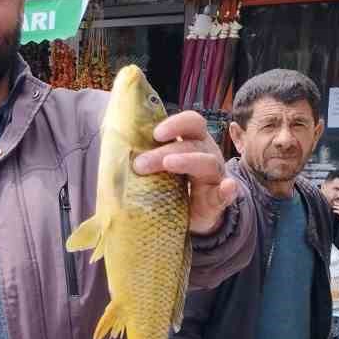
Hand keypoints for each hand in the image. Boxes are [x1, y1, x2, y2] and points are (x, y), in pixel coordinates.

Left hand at [133, 111, 239, 235]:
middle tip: (140, 164)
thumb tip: (111, 152)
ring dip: (186, 162)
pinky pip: (226, 194)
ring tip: (168, 165)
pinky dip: (228, 190)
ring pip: (207, 162)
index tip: (156, 133)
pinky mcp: (218, 200)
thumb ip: (142, 158)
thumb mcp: (158, 169)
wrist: (192, 216)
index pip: (191, 122)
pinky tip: (227, 187)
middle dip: (165, 151)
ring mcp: (215, 176)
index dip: (175, 124)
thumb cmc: (172, 185)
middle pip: (192, 144)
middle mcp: (206, 154)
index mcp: (193, 142)